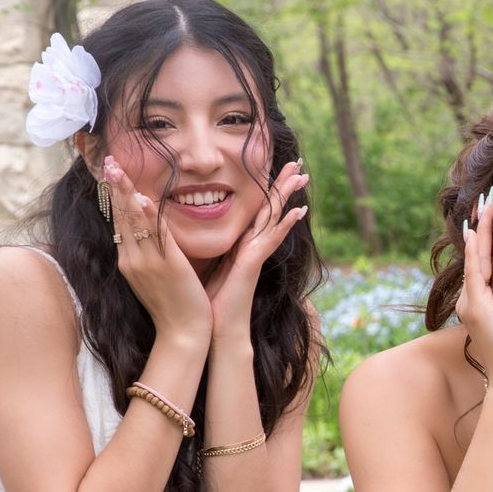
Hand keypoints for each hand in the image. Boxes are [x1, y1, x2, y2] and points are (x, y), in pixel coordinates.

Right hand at [103, 155, 210, 344]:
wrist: (182, 334)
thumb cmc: (172, 306)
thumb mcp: (152, 277)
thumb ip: (148, 254)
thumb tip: (145, 233)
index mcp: (128, 262)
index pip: (118, 222)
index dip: (114, 197)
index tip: (110, 172)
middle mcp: (132, 260)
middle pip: (120, 217)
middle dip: (114, 187)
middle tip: (108, 160)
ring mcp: (147, 263)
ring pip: (133, 222)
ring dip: (125, 193)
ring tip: (118, 168)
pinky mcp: (167, 266)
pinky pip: (156, 236)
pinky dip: (148, 216)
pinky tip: (142, 197)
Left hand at [202, 159, 309, 341]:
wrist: (212, 329)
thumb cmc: (206, 301)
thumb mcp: (204, 265)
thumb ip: (206, 247)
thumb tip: (190, 231)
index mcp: (239, 245)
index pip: (255, 210)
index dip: (266, 189)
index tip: (275, 168)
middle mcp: (251, 247)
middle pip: (269, 208)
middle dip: (283, 184)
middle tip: (298, 162)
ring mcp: (254, 255)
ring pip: (273, 218)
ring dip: (288, 196)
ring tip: (302, 174)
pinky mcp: (252, 264)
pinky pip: (270, 240)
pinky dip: (284, 225)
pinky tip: (298, 211)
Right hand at [456, 187, 492, 387]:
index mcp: (483, 304)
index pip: (484, 261)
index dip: (488, 236)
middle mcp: (472, 302)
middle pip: (475, 254)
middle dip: (480, 225)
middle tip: (486, 197)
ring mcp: (472, 305)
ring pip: (474, 258)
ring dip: (478, 229)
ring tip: (483, 204)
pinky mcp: (478, 310)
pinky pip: (475, 273)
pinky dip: (474, 251)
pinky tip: (474, 232)